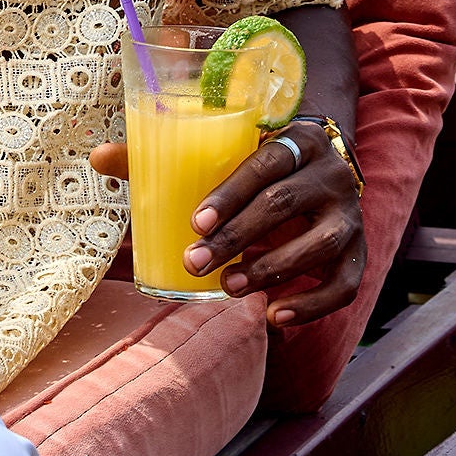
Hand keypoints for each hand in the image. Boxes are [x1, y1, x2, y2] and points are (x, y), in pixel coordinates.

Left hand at [89, 124, 364, 327]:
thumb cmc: (255, 164)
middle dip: (238, 238)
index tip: (195, 222)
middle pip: (286, 205)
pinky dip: (312, 305)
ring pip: (321, 245)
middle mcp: (330, 174)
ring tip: (229, 289)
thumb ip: (164, 158)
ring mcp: (350, 214)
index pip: (265, 163)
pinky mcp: (358, 251)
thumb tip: (97, 157)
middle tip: (196, 264)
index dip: (231, 193)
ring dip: (272, 270)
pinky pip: (346, 283)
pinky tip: (274, 316)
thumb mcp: (221, 153)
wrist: (321, 168)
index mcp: (295, 139)